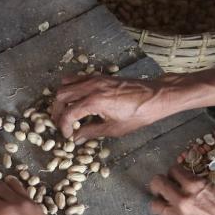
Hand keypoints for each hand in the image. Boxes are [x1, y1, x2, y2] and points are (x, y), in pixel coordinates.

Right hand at [50, 75, 169, 140]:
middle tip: (62, 123)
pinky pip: (77, 78)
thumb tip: (76, 138)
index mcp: (94, 102)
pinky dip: (71, 88)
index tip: (67, 135)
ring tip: (67, 111)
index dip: (63, 126)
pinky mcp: (100, 76)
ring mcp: (95, 78)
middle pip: (61, 95)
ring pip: (65, 84)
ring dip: (62, 98)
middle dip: (57, 111)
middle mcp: (91, 87)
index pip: (67, 113)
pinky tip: (77, 100)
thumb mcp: (114, 129)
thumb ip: (91, 132)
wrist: (156, 96)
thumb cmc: (139, 114)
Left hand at [149, 164, 214, 214]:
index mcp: (195, 184)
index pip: (173, 170)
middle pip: (157, 183)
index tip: (178, 175)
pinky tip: (174, 212)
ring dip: (159, 199)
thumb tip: (183, 181)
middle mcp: (183, 198)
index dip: (175, 172)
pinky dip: (166, 213)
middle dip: (161, 182)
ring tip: (167, 200)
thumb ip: (196, 184)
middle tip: (166, 185)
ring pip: (154, 203)